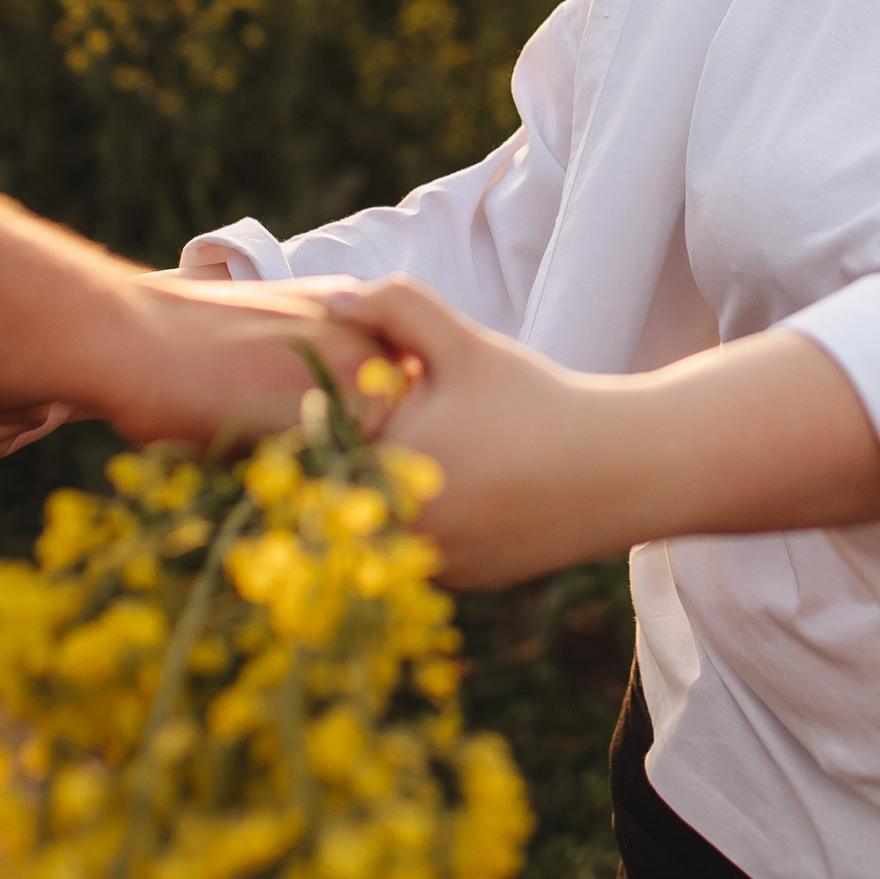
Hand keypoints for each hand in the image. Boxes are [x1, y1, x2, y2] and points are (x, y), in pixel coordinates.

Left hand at [276, 277, 879, 587]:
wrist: (624, 469)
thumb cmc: (539, 401)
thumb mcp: (465, 345)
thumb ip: (396, 307)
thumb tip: (333, 295)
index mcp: (391, 480)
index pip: (304, 470)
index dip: (280, 446)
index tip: (254, 428)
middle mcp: (404, 539)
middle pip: (328, 514)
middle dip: (313, 482)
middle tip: (277, 459)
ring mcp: (435, 570)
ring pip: (368, 541)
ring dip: (357, 512)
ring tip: (340, 481)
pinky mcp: (465, 583)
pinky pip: (409, 557)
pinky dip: (404, 529)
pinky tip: (417, 496)